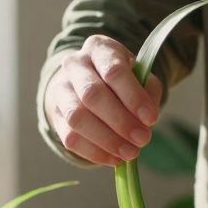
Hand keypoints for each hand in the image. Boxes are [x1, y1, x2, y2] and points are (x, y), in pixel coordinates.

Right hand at [44, 35, 162, 165]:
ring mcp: (60, 90)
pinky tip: (115, 158)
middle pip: (92, 95)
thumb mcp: (140, 76)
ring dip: (107, 140)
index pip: (114, 71)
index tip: (151, 119)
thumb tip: (145, 121)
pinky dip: (95, 152)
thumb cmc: (121, 79)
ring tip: (130, 153)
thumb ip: (147, 93)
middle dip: (120, 121)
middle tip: (143, 139)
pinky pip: (70, 138)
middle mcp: (74, 65)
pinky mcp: (56, 115)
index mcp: (99, 49)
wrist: (88, 81)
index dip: (133, 97)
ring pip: (77, 118)